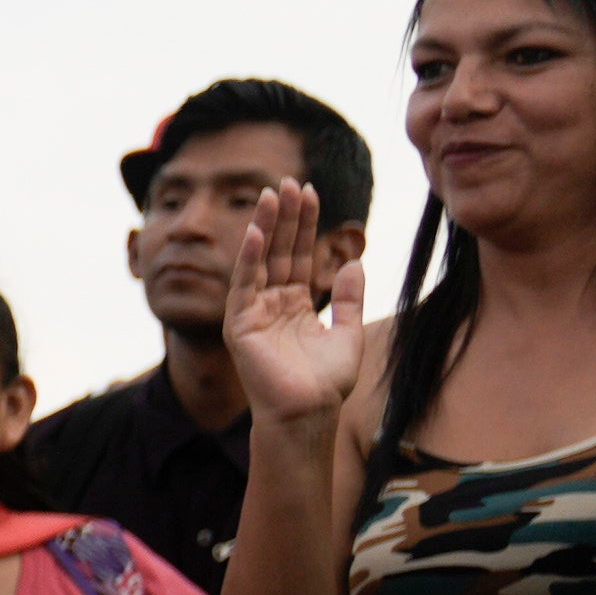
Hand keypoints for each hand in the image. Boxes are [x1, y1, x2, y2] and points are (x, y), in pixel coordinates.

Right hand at [219, 179, 369, 427]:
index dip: (305, 225)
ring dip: (266, 226)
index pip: (300, 255)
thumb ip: (350, 299)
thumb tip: (355, 264)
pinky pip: (244, 285)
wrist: (309, 413)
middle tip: (290, 181)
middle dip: (286, 216)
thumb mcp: (348, 333)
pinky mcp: (240, 325)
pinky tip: (258, 233)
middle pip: (280, 251)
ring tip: (272, 194)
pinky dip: (250, 258)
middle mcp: (272, 304)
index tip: (311, 193)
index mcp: (295, 306)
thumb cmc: (327, 384)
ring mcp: (254, 313)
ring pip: (261, 260)